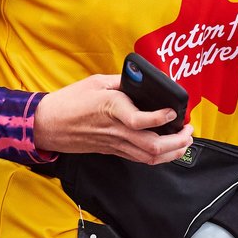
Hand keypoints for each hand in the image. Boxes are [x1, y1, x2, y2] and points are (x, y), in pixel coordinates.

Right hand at [33, 74, 193, 164]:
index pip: (140, 120)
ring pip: (148, 157)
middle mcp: (115, 130)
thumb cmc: (70, 100)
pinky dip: (158, 156)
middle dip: (176, 141)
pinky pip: (140, 158)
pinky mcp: (112, 151)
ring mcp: (114, 144)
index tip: (173, 111)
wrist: (48, 124)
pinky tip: (167, 149)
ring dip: (171, 152)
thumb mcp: (96, 81)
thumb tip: (142, 79)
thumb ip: (122, 81)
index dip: (160, 118)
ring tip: (185, 141)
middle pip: (151, 146)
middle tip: (189, 130)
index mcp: (111, 108)